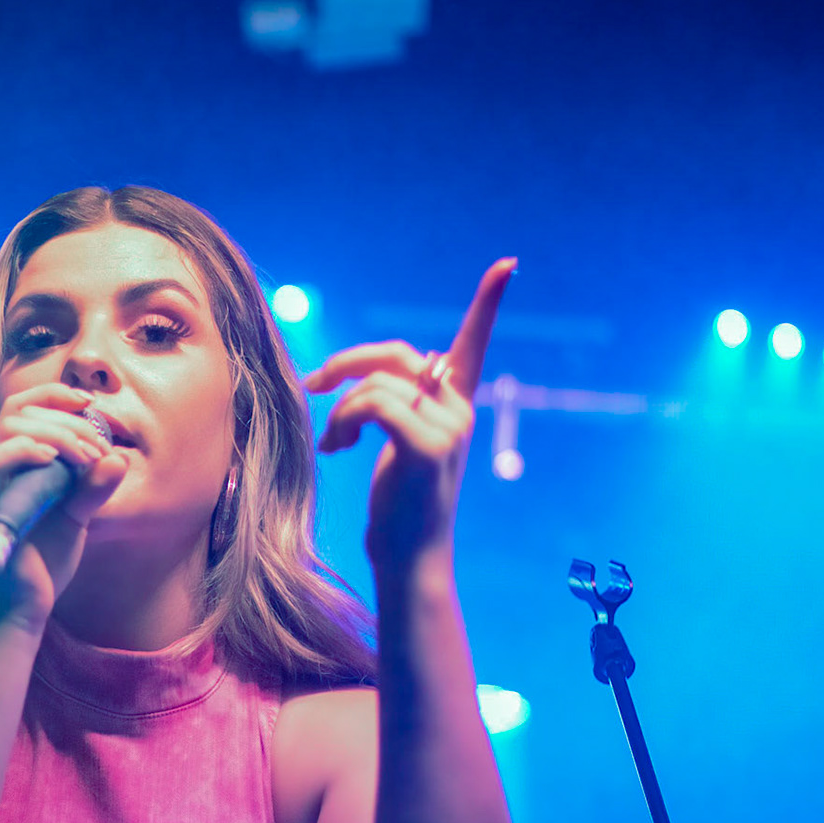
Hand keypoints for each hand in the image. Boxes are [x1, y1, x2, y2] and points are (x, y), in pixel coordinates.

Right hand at [0, 382, 129, 622]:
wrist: (25, 603)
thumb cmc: (43, 558)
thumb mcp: (78, 516)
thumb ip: (94, 487)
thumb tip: (120, 460)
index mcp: (14, 462)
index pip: (23, 407)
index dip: (54, 394)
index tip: (90, 402)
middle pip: (18, 411)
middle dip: (66, 419)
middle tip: (97, 446)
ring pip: (9, 428)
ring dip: (54, 432)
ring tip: (85, 455)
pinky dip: (27, 451)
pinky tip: (55, 461)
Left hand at [304, 258, 514, 570]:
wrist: (408, 558)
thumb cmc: (398, 504)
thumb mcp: (399, 444)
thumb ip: (397, 403)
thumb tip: (368, 377)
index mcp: (456, 405)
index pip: (473, 345)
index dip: (488, 304)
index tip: (508, 264)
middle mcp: (459, 410)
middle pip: (395, 354)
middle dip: (347, 363)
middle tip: (315, 384)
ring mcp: (448, 428)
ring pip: (374, 384)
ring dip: (338, 410)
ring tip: (333, 442)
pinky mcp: (427, 447)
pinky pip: (373, 404)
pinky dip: (345, 420)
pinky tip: (338, 448)